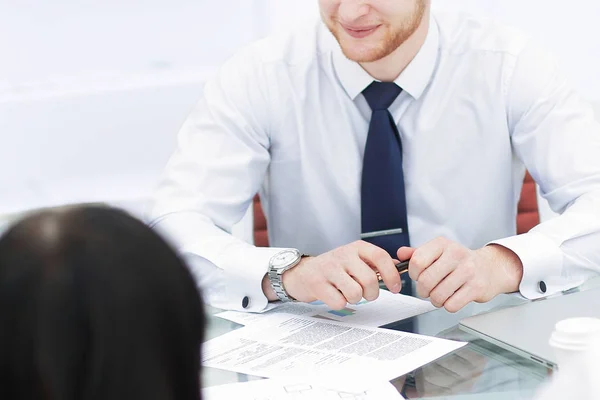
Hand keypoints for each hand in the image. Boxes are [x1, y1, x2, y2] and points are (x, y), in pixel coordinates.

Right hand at [275, 241, 401, 309]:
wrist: (302, 272)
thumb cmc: (334, 268)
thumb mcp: (355, 259)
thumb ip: (376, 263)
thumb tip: (399, 266)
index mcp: (356, 248)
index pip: (380, 257)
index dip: (392, 274)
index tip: (395, 287)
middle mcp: (343, 255)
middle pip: (369, 279)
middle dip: (372, 293)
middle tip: (367, 294)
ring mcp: (329, 269)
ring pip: (355, 293)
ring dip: (355, 299)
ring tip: (348, 293)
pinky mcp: (317, 283)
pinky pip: (339, 302)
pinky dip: (340, 303)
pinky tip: (334, 295)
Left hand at [397, 237, 522, 312]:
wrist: (490, 268)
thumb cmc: (459, 262)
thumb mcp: (438, 252)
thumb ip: (417, 253)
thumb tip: (400, 254)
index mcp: (442, 244)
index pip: (417, 261)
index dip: (413, 274)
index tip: (418, 276)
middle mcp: (456, 254)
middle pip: (425, 281)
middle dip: (422, 291)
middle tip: (427, 290)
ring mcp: (468, 271)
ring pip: (437, 295)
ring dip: (435, 300)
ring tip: (440, 294)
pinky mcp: (476, 288)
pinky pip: (451, 305)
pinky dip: (448, 305)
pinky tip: (452, 298)